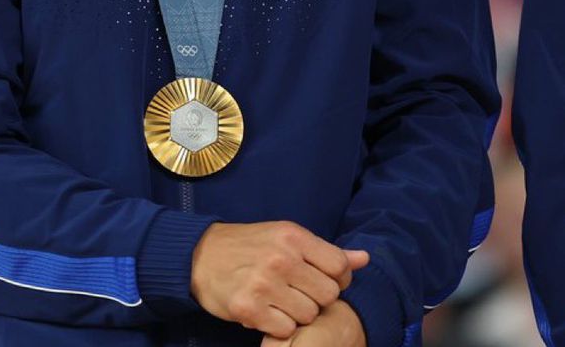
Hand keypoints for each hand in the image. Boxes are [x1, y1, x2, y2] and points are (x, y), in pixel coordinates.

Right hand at [190, 221, 368, 338]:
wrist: (200, 255)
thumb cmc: (249, 245)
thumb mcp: (286, 237)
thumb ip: (325, 251)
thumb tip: (365, 259)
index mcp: (293, 236)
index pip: (340, 266)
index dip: (336, 278)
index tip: (318, 277)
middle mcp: (281, 258)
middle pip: (328, 295)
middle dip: (316, 297)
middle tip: (295, 290)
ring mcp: (265, 284)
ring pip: (309, 315)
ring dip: (297, 313)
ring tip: (279, 299)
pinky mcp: (249, 308)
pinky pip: (286, 329)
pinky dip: (279, 325)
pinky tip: (266, 310)